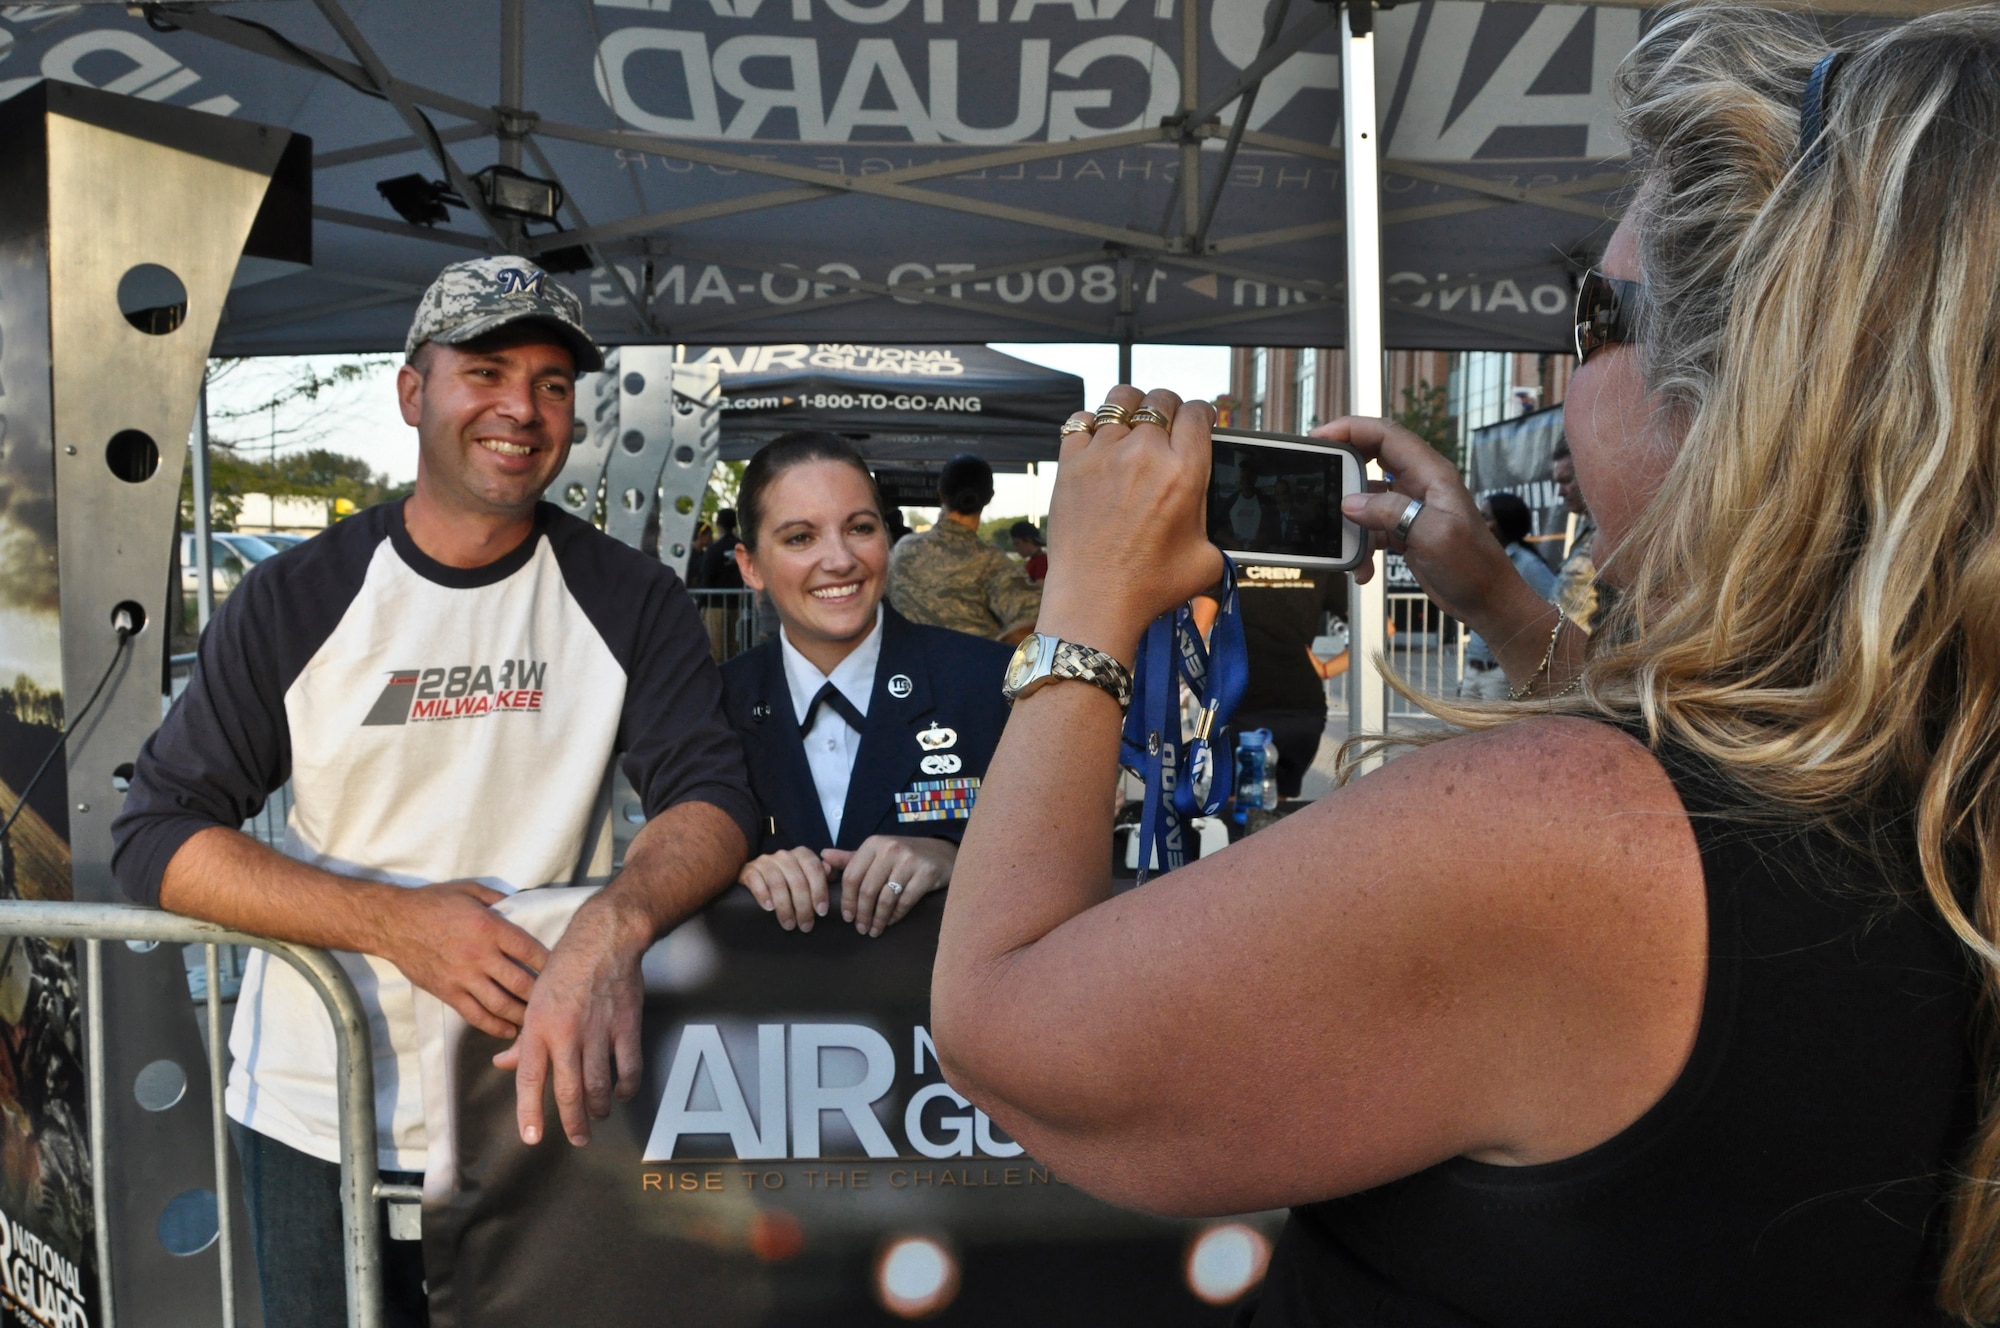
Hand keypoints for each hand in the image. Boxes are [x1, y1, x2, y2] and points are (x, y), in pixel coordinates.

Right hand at [371, 882, 548, 1039]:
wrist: (393, 922)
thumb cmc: (432, 903)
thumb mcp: (470, 890)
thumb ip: (499, 899)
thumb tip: (522, 905)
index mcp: (490, 928)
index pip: (530, 951)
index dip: (550, 963)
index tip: (561, 971)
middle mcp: (480, 956)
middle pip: (521, 983)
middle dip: (541, 995)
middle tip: (554, 1001)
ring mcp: (463, 978)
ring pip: (502, 1004)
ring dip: (523, 1014)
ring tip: (537, 1019)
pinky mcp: (448, 993)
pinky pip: (476, 1015)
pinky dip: (495, 1026)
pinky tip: (508, 1031)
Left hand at [492, 893, 648, 1146]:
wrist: (604, 940)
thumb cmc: (565, 969)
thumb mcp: (535, 1001)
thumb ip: (523, 1040)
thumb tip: (504, 1064)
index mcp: (539, 1028)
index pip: (530, 1079)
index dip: (529, 1112)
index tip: (531, 1137)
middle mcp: (566, 1034)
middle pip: (568, 1091)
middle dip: (573, 1123)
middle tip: (578, 1139)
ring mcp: (598, 1031)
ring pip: (599, 1085)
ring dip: (598, 1108)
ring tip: (597, 1116)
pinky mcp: (626, 1026)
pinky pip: (628, 1068)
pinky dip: (626, 1087)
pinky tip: (621, 1093)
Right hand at [737, 846, 831, 931]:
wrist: (757, 878)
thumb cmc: (789, 881)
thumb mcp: (808, 877)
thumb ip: (822, 874)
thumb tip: (829, 871)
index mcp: (801, 854)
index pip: (814, 869)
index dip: (819, 891)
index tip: (821, 912)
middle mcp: (784, 855)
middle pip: (797, 880)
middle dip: (803, 906)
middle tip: (806, 926)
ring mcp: (765, 861)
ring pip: (778, 883)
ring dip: (785, 907)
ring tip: (789, 925)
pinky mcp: (749, 870)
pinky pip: (756, 881)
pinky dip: (763, 895)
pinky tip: (769, 909)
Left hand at [823, 836, 955, 936]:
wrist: (942, 853)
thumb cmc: (904, 856)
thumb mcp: (877, 853)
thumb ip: (851, 858)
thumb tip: (822, 856)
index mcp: (874, 844)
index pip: (851, 876)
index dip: (847, 900)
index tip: (848, 918)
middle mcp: (890, 849)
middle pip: (867, 889)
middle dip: (862, 914)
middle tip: (861, 929)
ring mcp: (910, 860)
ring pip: (885, 898)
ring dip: (878, 919)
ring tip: (874, 931)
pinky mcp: (927, 873)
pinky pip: (905, 901)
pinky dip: (896, 916)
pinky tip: (891, 923)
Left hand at [1041, 385, 1223, 659]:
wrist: (1095, 601)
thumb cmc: (1150, 587)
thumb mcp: (1207, 560)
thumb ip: (1214, 526)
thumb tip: (1208, 516)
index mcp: (1185, 472)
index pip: (1198, 412)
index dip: (1201, 414)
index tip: (1197, 422)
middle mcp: (1145, 454)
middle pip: (1161, 399)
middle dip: (1169, 408)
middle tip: (1165, 426)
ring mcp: (1104, 454)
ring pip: (1120, 399)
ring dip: (1132, 406)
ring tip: (1131, 423)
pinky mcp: (1071, 463)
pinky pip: (1080, 420)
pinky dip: (1091, 425)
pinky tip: (1097, 442)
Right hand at [1319, 416, 1545, 639]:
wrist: (1487, 601)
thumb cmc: (1473, 566)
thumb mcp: (1433, 536)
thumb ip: (1392, 513)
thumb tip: (1350, 504)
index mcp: (1431, 473)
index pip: (1386, 435)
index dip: (1351, 429)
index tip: (1319, 439)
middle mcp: (1419, 484)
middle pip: (1370, 460)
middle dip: (1342, 475)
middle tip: (1318, 490)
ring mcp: (1411, 507)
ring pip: (1366, 500)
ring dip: (1351, 524)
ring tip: (1349, 549)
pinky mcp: (1405, 530)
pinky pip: (1371, 528)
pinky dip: (1362, 547)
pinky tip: (1363, 569)